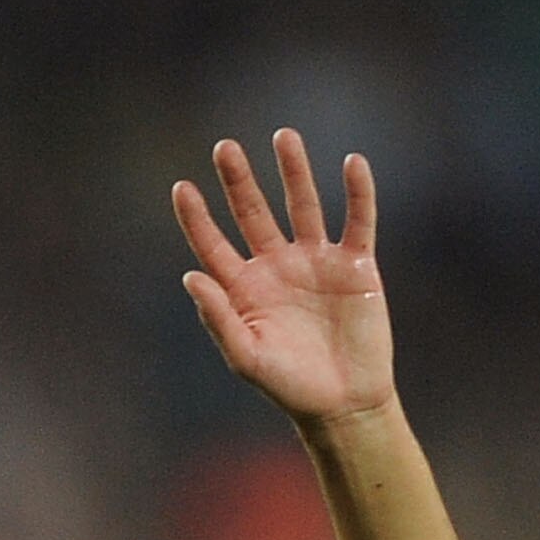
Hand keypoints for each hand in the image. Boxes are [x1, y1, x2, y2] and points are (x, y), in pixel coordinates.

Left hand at [173, 131, 392, 426]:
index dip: (197, 218)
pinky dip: (358, 192)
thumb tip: (190, 276)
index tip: (181, 187)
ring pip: (303, 205)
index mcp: (244, 289)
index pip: (214, 245)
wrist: (343, 403)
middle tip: (223, 148)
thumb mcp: (246, 356)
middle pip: (253, 214)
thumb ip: (219, 317)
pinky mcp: (356, 264)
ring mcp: (317, 262)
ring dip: (294, 172)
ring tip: (283, 137)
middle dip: (239, 181)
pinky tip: (351, 164)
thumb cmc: (289, 386)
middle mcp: (277, 268)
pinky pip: (358, 219)